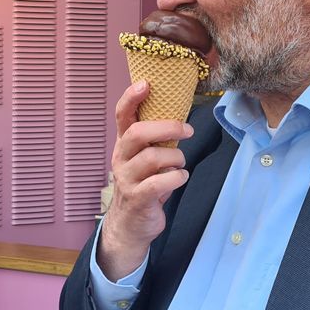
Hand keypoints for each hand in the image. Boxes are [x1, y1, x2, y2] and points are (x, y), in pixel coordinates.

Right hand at [97, 81, 192, 280]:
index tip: (146, 83)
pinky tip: (179, 178)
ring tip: (180, 164)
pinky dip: (177, 178)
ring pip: (153, 158)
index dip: (131, 97)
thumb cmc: (143, 185)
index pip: (122, 115)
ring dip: (176, 158)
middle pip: (137, 133)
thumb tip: (181, 117)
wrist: (129, 225)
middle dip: (167, 128)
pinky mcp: (138, 198)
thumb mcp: (144, 160)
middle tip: (188, 130)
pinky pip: (160, 183)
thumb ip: (155, 141)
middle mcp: (121, 158)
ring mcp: (127, 179)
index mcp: (124, 145)